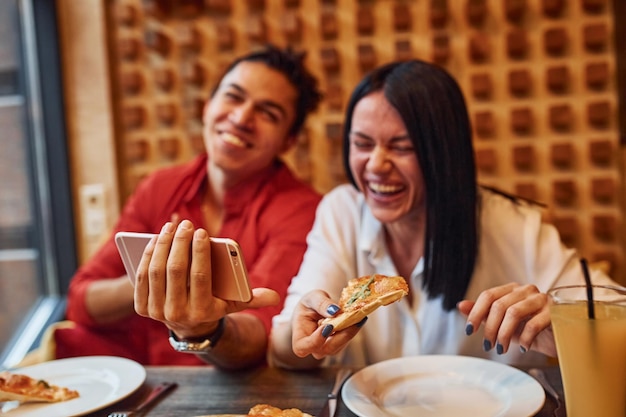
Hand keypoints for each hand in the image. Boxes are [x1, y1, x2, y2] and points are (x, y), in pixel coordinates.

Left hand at [133, 220, 278, 338]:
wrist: (187, 327)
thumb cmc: (214, 305)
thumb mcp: (235, 304)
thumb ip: (255, 298)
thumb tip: (275, 297)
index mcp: (202, 311)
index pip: (200, 276)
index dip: (201, 252)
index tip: (203, 232)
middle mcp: (177, 314)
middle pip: (175, 271)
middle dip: (180, 243)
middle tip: (186, 225)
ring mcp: (156, 312)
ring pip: (156, 271)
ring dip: (162, 245)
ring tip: (171, 227)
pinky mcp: (141, 307)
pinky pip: (141, 276)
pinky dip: (148, 255)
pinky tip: (156, 239)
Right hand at [291, 290, 362, 359]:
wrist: (315, 309)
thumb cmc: (309, 305)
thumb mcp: (312, 298)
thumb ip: (321, 303)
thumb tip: (335, 311)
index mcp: (300, 339)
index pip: (304, 347)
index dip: (316, 340)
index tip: (328, 326)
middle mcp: (313, 348)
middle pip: (327, 349)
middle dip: (342, 335)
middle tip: (354, 319)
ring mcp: (326, 348)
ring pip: (340, 345)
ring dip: (351, 331)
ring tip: (359, 315)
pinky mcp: (338, 345)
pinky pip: (346, 339)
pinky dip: (353, 328)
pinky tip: (359, 318)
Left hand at [457, 283, 555, 356]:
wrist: (563, 340)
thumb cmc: (533, 331)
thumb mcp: (505, 324)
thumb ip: (484, 313)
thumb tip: (460, 305)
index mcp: (512, 290)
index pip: (488, 295)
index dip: (476, 313)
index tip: (470, 331)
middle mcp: (526, 290)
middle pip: (499, 305)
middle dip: (490, 328)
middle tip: (488, 346)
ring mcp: (542, 299)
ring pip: (513, 313)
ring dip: (504, 334)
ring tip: (502, 349)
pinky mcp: (555, 312)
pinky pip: (534, 324)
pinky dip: (524, 339)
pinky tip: (523, 348)